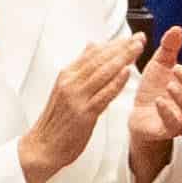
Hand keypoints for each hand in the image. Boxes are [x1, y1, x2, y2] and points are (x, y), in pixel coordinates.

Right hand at [20, 33, 140, 182]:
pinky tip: (126, 72)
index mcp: (67, 76)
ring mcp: (77, 98)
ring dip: (122, 59)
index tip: (130, 36)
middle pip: (99, 60)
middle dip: (121, 47)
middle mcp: (70, 83)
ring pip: (102, 73)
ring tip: (137, 48)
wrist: (42, 146)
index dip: (113, 44)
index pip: (93, 54)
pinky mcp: (83, 113)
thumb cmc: (56, 120)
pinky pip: (102, 95)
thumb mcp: (65, 88)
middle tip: (139, 37)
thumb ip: (80, 67)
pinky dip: (115, 82)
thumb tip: (91, 45)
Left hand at [127, 25, 181, 182]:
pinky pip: (174, 126)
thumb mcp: (160, 64)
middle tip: (176, 69)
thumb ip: (169, 48)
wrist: (136, 113)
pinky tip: (159, 102)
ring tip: (170, 86)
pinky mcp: (168, 131)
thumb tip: (177, 29)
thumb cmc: (153, 89)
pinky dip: (168, 113)